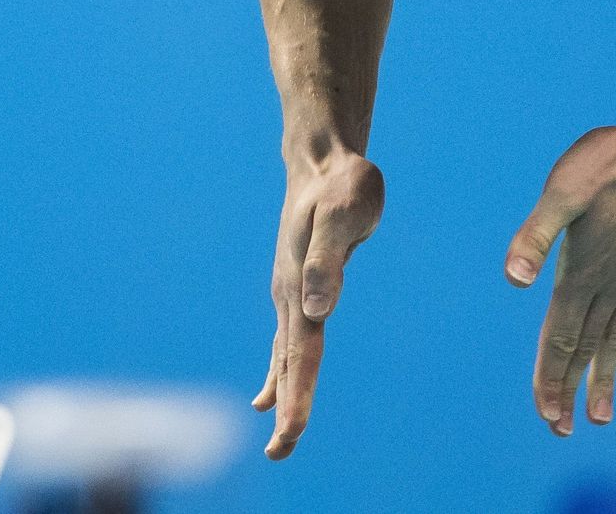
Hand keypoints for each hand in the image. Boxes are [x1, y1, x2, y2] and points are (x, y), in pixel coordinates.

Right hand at [253, 149, 383, 458]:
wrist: (322, 160)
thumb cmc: (341, 183)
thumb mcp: (343, 213)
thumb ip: (328, 260)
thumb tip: (318, 309)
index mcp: (301, 284)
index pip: (302, 350)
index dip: (298, 392)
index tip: (291, 430)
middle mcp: (291, 294)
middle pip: (290, 362)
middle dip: (288, 409)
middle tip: (280, 454)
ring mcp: (292, 292)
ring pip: (287, 356)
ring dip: (284, 396)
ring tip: (278, 439)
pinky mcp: (300, 287)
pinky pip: (289, 340)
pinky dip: (283, 370)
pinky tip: (273, 394)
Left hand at [505, 122, 615, 434]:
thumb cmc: (608, 162)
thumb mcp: (561, 192)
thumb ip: (536, 237)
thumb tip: (514, 280)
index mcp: (582, 270)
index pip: (561, 336)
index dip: (551, 377)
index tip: (547, 415)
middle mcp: (610, 281)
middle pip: (585, 346)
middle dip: (571, 388)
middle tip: (562, 429)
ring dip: (605, 376)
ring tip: (601, 416)